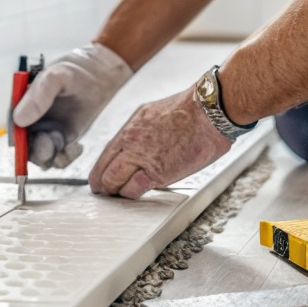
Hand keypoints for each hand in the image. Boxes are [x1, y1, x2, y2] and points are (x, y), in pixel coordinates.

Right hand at [12, 44, 132, 167]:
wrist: (101, 73)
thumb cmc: (76, 70)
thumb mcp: (57, 76)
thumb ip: (39, 95)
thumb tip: (19, 120)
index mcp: (24, 104)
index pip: (14, 128)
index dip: (21, 142)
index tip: (37, 141)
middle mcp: (33, 120)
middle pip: (26, 148)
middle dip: (39, 152)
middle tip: (55, 144)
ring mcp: (48, 131)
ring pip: (42, 157)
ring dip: (54, 158)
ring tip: (71, 146)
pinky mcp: (63, 139)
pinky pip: (58, 158)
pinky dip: (66, 158)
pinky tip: (78, 147)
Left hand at [89, 87, 230, 198]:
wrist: (207, 112)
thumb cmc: (189, 112)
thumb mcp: (153, 113)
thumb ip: (140, 131)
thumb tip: (135, 145)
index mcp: (130, 128)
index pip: (105, 155)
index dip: (99, 171)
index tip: (99, 179)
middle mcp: (130, 142)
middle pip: (104, 171)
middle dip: (103, 185)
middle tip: (106, 192)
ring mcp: (141, 158)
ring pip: (114, 182)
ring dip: (117, 190)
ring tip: (121, 194)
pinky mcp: (157, 173)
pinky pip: (134, 189)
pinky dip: (132, 194)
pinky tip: (137, 193)